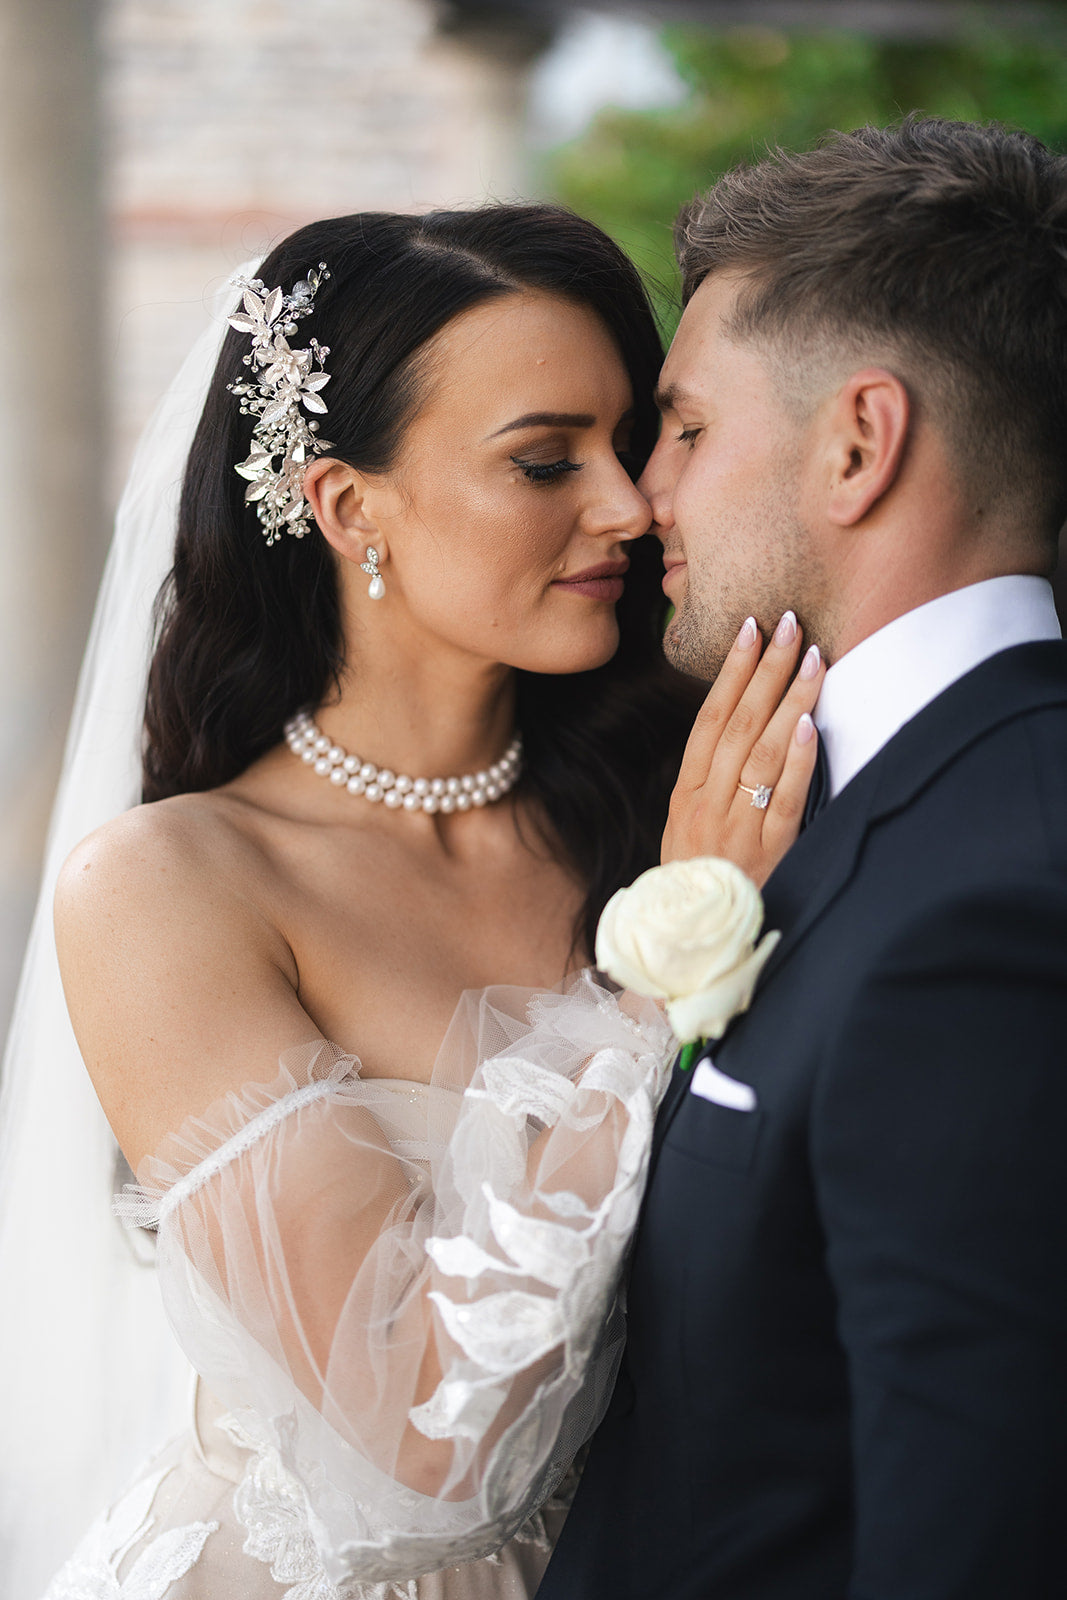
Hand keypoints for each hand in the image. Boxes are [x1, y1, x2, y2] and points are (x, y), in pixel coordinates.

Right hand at [661, 611, 826, 885]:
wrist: (700, 949)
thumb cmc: (704, 886)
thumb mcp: (690, 835)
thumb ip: (711, 789)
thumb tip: (742, 732)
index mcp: (687, 796)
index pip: (710, 719)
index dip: (732, 672)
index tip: (751, 629)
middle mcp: (707, 806)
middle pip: (738, 724)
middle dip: (766, 670)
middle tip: (790, 625)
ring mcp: (736, 829)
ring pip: (762, 752)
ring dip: (788, 700)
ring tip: (813, 658)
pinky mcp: (768, 855)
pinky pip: (782, 799)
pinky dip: (795, 760)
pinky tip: (808, 725)